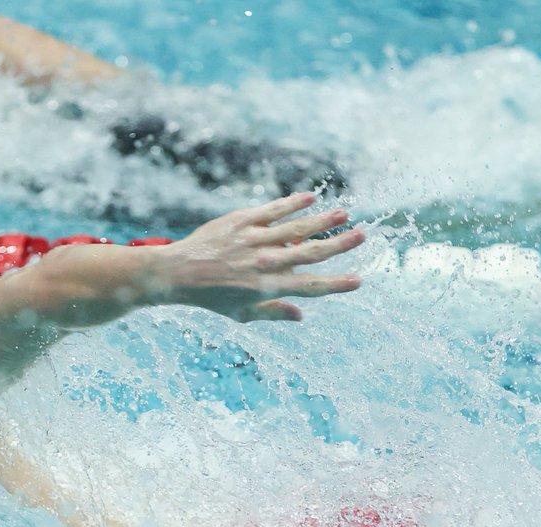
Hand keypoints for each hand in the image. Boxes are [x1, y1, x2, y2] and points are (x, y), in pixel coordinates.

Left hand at [148, 192, 363, 320]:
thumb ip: (272, 312)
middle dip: (339, 245)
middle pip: (310, 253)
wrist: (178, 273)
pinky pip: (272, 210)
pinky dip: (292, 203)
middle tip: (361, 236)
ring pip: (295, 228)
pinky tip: (310, 197)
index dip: (335, 284)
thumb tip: (300, 315)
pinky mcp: (241, 221)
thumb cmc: (211, 296)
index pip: (309, 287)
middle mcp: (264, 263)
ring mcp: (253, 240)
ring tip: (344, 214)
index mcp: (266, 287)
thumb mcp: (241, 313)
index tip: (357, 280)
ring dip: (322, 220)